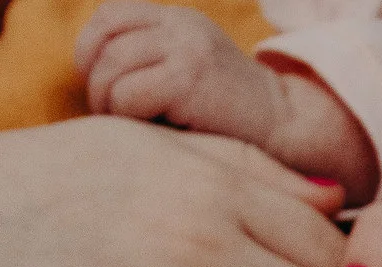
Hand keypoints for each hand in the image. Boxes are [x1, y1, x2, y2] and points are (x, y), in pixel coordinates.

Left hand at [75, 0, 378, 199]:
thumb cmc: (234, 127)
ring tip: (134, 129)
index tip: (101, 87)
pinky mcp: (188, 77)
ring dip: (109, 106)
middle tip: (115, 117)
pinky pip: (127, 95)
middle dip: (96, 84)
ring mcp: (186, 47)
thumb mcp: (190, 80)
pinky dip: (128, 119)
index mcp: (179, 21)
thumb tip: (87, 82)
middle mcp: (181, 25)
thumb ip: (147, 69)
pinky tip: (153, 134)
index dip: (90, 49)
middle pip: (102, 42)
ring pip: (109, 69)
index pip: (109, 15)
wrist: (294, 135)